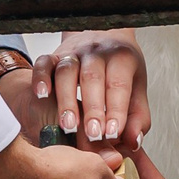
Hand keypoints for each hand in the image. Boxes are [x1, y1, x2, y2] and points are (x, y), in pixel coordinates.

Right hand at [35, 31, 151, 149]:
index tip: (112, 134)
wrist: (105, 37)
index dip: (116, 110)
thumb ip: (137, 117)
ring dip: (66, 100)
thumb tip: (133, 141)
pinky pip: (44, 63)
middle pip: (92, 78)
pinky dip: (41, 78)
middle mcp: (96, 53)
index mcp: (121, 58)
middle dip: (92, 109)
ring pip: (66, 72)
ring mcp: (74, 53)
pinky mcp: (55, 55)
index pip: (119, 84)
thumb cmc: (121, 68)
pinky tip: (42, 96)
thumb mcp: (137, 88)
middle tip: (93, 135)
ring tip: (69, 126)